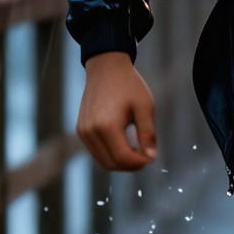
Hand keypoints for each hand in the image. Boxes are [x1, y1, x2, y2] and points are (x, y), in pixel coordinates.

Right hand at [76, 52, 158, 170]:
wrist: (106, 67)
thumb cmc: (128, 84)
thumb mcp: (144, 106)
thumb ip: (148, 134)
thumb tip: (151, 158)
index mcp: (106, 126)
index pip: (123, 158)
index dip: (139, 163)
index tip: (151, 157)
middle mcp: (90, 131)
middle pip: (111, 164)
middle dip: (130, 165)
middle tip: (146, 156)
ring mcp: (83, 131)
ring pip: (102, 161)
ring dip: (121, 162)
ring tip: (137, 151)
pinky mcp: (82, 130)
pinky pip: (97, 151)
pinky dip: (111, 154)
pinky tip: (125, 144)